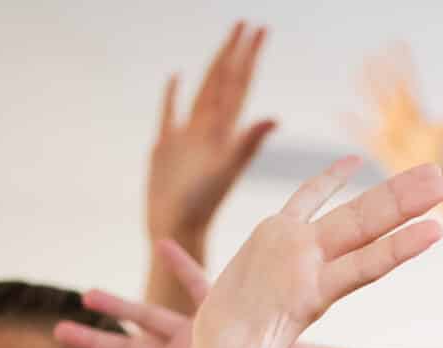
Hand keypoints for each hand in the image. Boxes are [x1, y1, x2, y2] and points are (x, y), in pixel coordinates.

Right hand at [146, 21, 277, 245]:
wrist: (177, 228)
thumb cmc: (201, 204)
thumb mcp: (226, 170)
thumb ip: (248, 143)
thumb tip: (276, 117)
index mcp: (224, 130)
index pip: (239, 83)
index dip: (247, 56)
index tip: (259, 29)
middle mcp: (209, 129)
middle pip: (224, 81)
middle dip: (234, 52)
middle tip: (246, 23)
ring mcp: (188, 136)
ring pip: (203, 92)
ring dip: (212, 67)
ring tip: (223, 44)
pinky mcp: (166, 146)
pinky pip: (171, 112)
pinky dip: (173, 93)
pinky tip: (176, 76)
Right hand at [193, 158, 442, 347]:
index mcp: (310, 297)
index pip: (363, 268)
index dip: (396, 249)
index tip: (436, 230)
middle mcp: (312, 269)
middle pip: (367, 229)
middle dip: (404, 205)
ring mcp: (296, 250)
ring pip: (348, 211)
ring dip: (388, 191)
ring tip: (433, 171)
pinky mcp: (273, 236)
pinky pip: (305, 199)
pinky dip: (326, 179)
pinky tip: (352, 159)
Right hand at [348, 44, 442, 176]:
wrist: (431, 177)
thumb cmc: (440, 153)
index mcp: (414, 110)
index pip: (406, 80)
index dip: (402, 62)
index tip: (397, 42)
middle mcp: (399, 117)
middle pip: (386, 90)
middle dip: (379, 73)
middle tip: (369, 54)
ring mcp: (388, 130)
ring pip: (374, 104)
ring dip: (365, 89)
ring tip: (356, 72)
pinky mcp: (380, 146)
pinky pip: (363, 134)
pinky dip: (352, 125)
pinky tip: (341, 114)